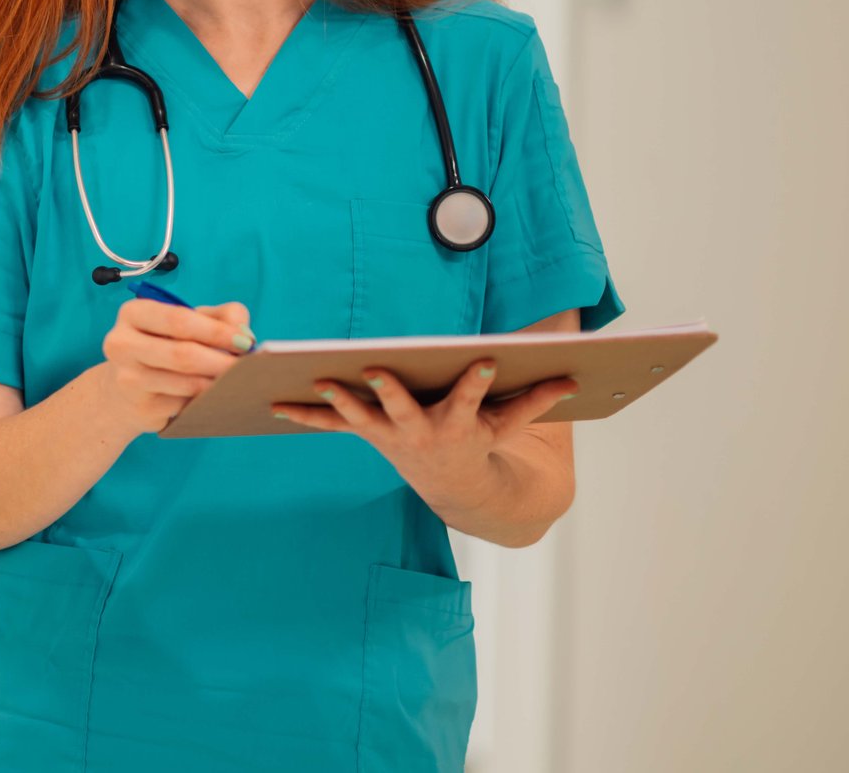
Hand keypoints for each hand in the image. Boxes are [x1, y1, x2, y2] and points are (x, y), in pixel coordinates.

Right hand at [92, 299, 253, 435]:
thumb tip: (245, 335)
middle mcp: (122, 344)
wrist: (124, 390)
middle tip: (248, 367)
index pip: (179, 319)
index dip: (216, 331)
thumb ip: (221, 317)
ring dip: (218, 384)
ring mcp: (128, 379)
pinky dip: (206, 402)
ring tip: (237, 380)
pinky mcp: (141, 408)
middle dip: (221, 361)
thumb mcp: (189, 322)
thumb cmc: (165, 346)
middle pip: (183, 354)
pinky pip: (184, 406)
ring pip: (186, 384)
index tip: (245, 341)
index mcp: (133, 313)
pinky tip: (215, 396)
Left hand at [276, 360, 577, 510]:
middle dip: (391, 391)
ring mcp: (389, 433)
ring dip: (338, 402)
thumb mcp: (511, 425)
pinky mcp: (366, 432)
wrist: (455, 487)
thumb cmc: (482, 442)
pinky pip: (329, 425)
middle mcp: (421, 429)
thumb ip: (538, 400)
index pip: (472, 397)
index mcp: (460, 422)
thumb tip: (575, 378)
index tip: (485, 361)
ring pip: (360, 416)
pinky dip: (303, 415)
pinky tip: (273, 405)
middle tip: (376, 371)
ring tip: (318, 382)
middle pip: (404, 408)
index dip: (478, 381)